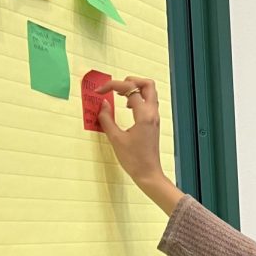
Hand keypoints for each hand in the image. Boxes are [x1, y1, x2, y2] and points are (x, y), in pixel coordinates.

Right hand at [96, 76, 181, 213]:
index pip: (130, 89)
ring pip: (150, 92)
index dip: (113, 86)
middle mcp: (152, 113)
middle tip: (116, 88)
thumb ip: (107, 119)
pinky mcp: (153, 123)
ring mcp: (155, 118)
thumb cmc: (133, 160)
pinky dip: (138, 98)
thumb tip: (102, 104)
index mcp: (144, 115)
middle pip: (147, 84)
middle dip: (130, 81)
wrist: (148, 174)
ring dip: (135, 89)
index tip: (100, 91)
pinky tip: (128, 107)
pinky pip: (149, 102)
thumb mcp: (116, 139)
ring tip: (120, 97)